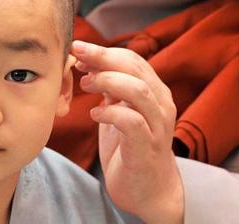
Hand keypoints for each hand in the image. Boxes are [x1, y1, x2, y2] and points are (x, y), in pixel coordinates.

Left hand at [72, 40, 183, 223]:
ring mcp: (157, 125)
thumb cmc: (132, 148)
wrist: (149, 190)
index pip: (133, 60)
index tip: (79, 49)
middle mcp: (161, 104)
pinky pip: (131, 121)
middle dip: (103, 58)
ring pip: (138, 90)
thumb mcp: (120, 111)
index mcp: (155, 91)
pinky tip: (95, 113)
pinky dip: (110, 112)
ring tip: (85, 83)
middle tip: (77, 55)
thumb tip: (90, 63)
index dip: (105, 51)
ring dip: (107, 81)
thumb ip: (112, 89)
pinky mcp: (147, 147)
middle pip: (135, 69)